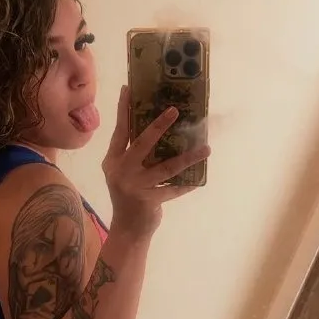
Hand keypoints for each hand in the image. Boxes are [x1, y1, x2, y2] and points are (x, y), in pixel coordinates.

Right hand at [102, 86, 210, 237]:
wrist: (128, 230)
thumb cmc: (129, 197)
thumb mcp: (124, 173)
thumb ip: (134, 154)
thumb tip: (158, 128)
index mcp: (113, 161)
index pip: (120, 131)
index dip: (123, 110)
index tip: (128, 88)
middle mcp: (121, 171)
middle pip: (142, 142)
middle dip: (158, 125)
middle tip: (174, 110)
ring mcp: (134, 185)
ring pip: (166, 167)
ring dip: (188, 157)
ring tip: (206, 149)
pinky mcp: (148, 200)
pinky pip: (173, 189)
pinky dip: (187, 184)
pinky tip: (199, 179)